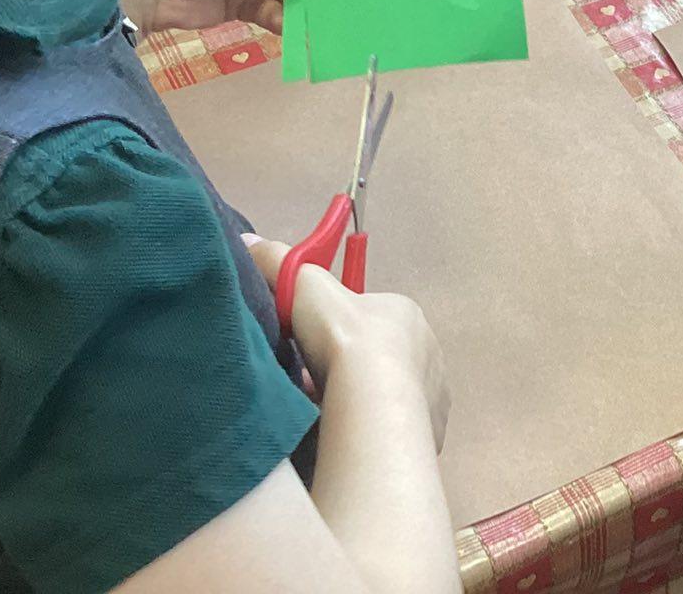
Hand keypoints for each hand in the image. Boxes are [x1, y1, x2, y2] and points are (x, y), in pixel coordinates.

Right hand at [244, 234, 451, 446]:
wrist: (374, 402)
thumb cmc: (345, 338)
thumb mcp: (305, 287)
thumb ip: (278, 262)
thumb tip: (250, 243)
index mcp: (405, 313)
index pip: (368, 319)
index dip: (335, 333)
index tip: (308, 349)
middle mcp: (428, 350)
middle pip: (377, 360)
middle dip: (344, 372)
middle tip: (308, 387)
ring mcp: (433, 393)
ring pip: (386, 397)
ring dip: (357, 403)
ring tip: (320, 418)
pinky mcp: (431, 431)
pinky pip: (395, 428)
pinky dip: (373, 431)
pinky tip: (345, 438)